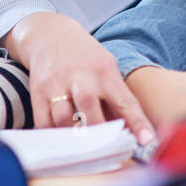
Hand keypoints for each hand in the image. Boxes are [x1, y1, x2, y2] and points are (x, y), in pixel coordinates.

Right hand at [6, 12, 154, 141]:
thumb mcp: (107, 67)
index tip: (147, 141)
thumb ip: (116, 96)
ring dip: (74, 138)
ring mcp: (56, 84)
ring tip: (85, 149)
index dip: (137, 122)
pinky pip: (43, 121)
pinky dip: (53, 136)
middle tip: (109, 150)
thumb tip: (129, 130)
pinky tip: (61, 143)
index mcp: (104, 70)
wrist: (50, 35)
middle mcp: (79, 76)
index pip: (124, 100)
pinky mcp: (37, 91)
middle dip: (100, 134)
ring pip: (63, 119)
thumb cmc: (86, 57)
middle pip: (89, 111)